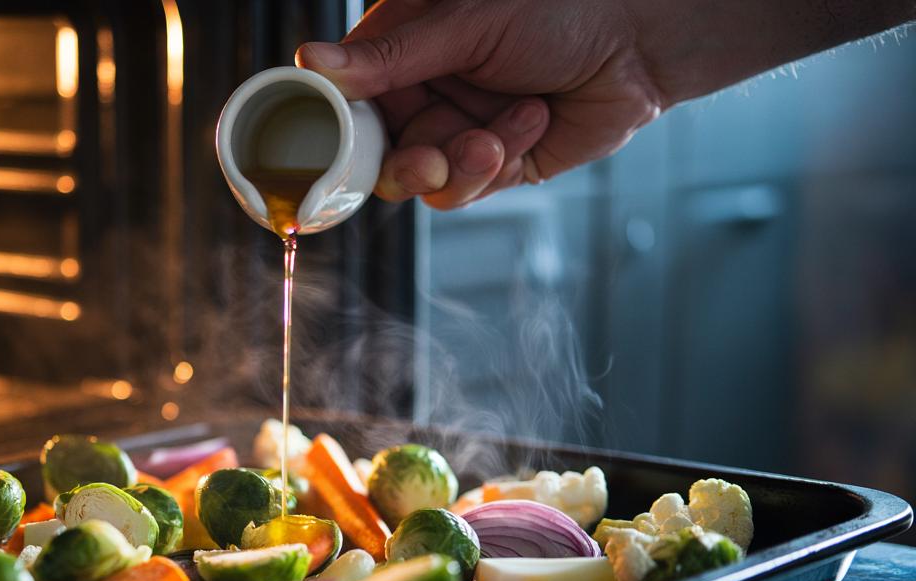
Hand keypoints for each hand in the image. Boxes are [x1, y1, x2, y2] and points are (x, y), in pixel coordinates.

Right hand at [297, 0, 664, 208]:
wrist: (644, 36)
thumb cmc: (561, 4)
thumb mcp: (465, 23)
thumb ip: (389, 55)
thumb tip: (312, 63)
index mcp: (407, 45)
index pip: (351, 96)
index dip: (343, 127)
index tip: (340, 148)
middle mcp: (429, 89)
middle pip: (380, 151)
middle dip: (406, 161)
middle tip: (428, 158)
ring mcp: (460, 128)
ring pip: (423, 178)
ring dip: (457, 165)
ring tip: (492, 138)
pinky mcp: (497, 164)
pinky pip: (467, 187)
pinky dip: (495, 163)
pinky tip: (530, 122)